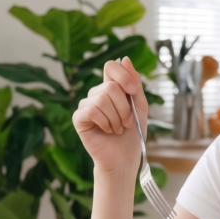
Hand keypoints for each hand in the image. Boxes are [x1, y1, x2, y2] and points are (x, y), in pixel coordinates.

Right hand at [73, 56, 146, 175]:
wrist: (124, 159)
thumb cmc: (132, 135)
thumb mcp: (140, 106)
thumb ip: (134, 84)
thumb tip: (125, 59)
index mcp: (111, 88)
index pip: (111, 66)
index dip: (123, 75)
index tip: (132, 92)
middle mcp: (96, 94)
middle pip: (110, 86)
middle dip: (125, 107)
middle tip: (127, 123)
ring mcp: (86, 105)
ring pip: (102, 98)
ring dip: (116, 117)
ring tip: (118, 129)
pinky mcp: (79, 118)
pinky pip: (91, 110)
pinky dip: (104, 121)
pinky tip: (107, 130)